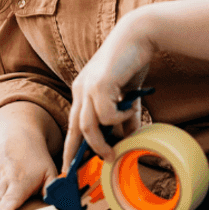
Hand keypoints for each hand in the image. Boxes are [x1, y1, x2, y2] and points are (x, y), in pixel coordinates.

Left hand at [62, 11, 154, 167]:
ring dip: (100, 143)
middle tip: (81, 174)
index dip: (71, 148)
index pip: (72, 126)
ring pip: (87, 127)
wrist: (139, 35)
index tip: (69, 168)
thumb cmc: (132, 63)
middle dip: (76, 155)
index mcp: (83, 92)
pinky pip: (105, 114)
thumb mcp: (127, 97)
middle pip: (74, 130)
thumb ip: (126, 117)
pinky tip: (129, 110)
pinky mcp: (99, 84)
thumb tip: (128, 139)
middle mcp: (80, 90)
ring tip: (112, 152)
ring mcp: (88, 87)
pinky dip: (118, 119)